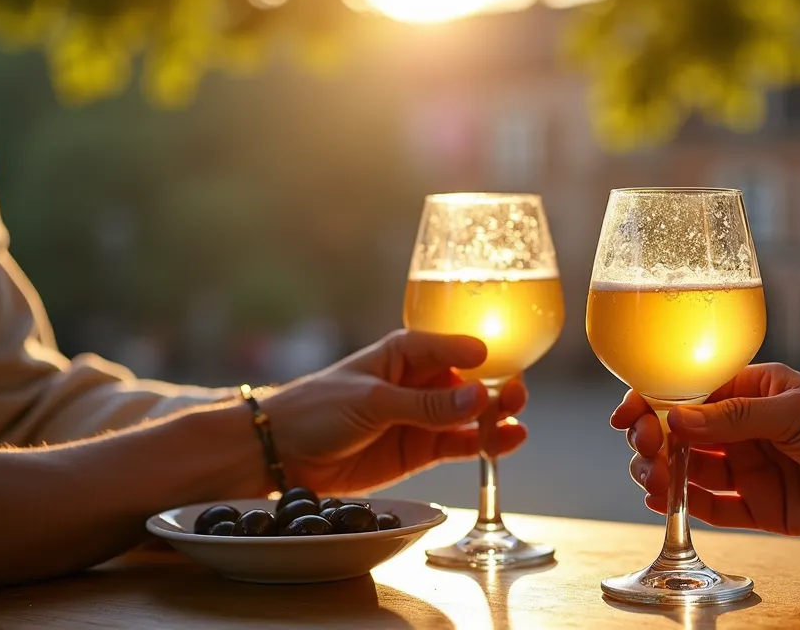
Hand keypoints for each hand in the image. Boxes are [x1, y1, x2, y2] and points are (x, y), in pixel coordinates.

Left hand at [258, 330, 526, 493]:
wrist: (282, 454)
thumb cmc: (317, 409)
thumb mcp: (372, 402)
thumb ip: (425, 405)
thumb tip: (478, 398)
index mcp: (406, 352)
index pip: (451, 346)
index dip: (480, 353)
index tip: (498, 363)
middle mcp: (421, 381)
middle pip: (472, 380)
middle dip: (498, 386)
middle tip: (516, 395)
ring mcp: (424, 417)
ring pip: (472, 415)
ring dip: (497, 416)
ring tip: (516, 421)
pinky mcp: (422, 450)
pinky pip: (462, 444)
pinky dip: (485, 444)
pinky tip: (508, 441)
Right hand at [611, 363, 799, 537]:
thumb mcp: (794, 411)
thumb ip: (733, 418)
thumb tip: (674, 419)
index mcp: (751, 389)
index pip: (688, 391)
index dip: (652, 400)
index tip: (627, 415)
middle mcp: (743, 428)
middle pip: (680, 433)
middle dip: (653, 438)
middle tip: (644, 447)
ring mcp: (749, 468)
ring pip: (689, 470)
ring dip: (661, 471)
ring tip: (648, 475)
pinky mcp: (759, 507)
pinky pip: (711, 507)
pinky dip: (682, 503)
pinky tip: (660, 499)